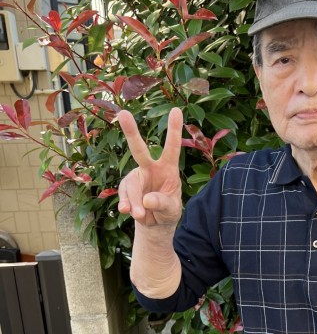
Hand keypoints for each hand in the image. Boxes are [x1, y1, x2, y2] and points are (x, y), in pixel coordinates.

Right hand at [117, 107, 182, 227]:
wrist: (154, 223)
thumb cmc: (168, 211)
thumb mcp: (172, 210)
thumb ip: (162, 203)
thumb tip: (147, 200)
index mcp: (168, 168)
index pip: (172, 148)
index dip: (173, 130)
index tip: (176, 110)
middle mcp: (150, 168)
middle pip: (139, 149)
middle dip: (131, 132)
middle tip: (123, 114)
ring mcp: (136, 177)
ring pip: (131, 184)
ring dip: (134, 200)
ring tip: (140, 214)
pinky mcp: (126, 188)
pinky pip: (123, 195)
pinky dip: (126, 204)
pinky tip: (126, 211)